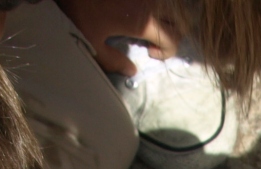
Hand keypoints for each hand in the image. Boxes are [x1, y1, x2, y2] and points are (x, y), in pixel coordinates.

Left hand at [55, 0, 176, 75]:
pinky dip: (159, 8)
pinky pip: (160, 0)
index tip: (150, 53)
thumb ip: (112, 60)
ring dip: (169, 17)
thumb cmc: (79, 11)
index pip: (173, 38)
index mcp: (142, 21)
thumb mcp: (91, 42)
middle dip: (175, 32)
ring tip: (152, 24)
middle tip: (157, 39)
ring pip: (173, 7)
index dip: (167, 50)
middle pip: (181, 19)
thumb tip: (131, 70)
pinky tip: (143, 11)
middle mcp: (150, 4)